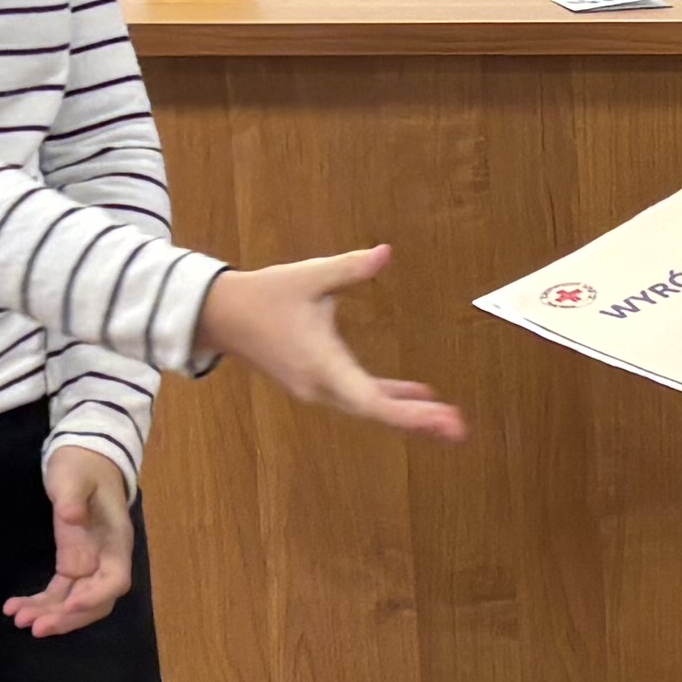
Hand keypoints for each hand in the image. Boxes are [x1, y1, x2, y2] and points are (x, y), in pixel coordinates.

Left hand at [7, 444, 137, 635]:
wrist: (84, 459)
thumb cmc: (82, 466)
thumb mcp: (74, 476)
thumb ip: (72, 498)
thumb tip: (72, 518)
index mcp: (116, 540)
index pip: (115, 579)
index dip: (95, 597)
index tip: (68, 604)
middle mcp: (107, 558)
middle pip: (96, 601)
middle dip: (67, 617)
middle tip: (35, 627)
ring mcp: (90, 564)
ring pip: (75, 602)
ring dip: (50, 615)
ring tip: (19, 621)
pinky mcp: (72, 564)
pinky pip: (59, 592)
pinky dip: (40, 603)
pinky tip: (14, 607)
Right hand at [197, 247, 469, 437]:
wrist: (221, 315)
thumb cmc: (265, 295)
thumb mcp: (308, 276)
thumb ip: (350, 268)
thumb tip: (385, 252)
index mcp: (321, 365)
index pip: (371, 399)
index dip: (408, 412)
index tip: (441, 417)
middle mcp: (321, 386)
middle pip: (376, 412)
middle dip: (418, 422)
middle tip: (460, 429)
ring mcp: (318, 389)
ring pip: (369, 408)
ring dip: (408, 415)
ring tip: (450, 422)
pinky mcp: (317, 383)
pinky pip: (360, 397)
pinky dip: (389, 399)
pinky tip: (420, 396)